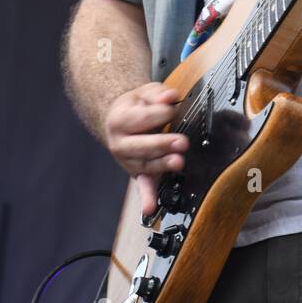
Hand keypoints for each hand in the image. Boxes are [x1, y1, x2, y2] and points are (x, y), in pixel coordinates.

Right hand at [103, 81, 188, 220]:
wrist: (119, 120)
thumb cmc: (136, 107)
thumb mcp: (145, 93)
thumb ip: (158, 94)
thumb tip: (170, 96)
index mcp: (120, 120)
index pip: (143, 118)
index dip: (162, 113)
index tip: (174, 108)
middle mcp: (120, 143)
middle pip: (141, 145)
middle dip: (162, 144)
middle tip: (182, 142)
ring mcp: (127, 161)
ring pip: (145, 165)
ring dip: (162, 165)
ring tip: (178, 162)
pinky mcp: (137, 173)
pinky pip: (142, 186)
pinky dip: (146, 198)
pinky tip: (149, 208)